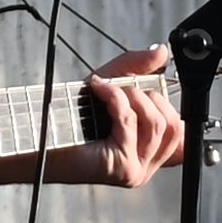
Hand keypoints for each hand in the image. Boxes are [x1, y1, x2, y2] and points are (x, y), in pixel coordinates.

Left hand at [57, 48, 190, 188]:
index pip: (180, 133)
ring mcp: (135, 171)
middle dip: (148, 96)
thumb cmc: (71, 116)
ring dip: (130, 96)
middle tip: (122, 89)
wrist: (41, 133)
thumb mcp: (113, 84)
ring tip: (108, 90)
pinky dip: (114, 97)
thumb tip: (162, 51)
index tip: (151, 88)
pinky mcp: (122, 167)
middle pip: (172, 124)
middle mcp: (145, 166)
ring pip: (155, 122)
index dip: (169, 104)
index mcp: (148, 153)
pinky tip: (99, 89)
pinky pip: (130, 121)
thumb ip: (139, 67)